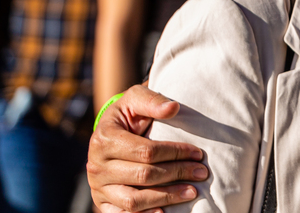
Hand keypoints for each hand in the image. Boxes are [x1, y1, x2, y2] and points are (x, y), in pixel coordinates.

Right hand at [87, 84, 206, 212]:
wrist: (109, 133)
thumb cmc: (128, 114)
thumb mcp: (135, 99)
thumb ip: (153, 101)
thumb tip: (174, 108)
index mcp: (104, 139)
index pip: (146, 151)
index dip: (175, 153)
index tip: (199, 154)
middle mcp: (97, 166)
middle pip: (143, 176)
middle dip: (177, 174)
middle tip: (202, 173)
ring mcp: (98, 188)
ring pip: (134, 200)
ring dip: (167, 198)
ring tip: (192, 192)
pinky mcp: (102, 203)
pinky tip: (165, 211)